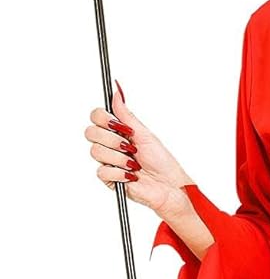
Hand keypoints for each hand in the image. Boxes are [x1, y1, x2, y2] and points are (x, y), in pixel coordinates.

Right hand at [84, 82, 193, 216]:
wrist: (168, 186)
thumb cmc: (161, 161)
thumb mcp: (145, 134)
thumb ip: (127, 115)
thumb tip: (117, 93)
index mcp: (118, 132)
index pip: (96, 117)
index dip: (103, 119)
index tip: (118, 125)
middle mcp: (110, 145)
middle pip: (91, 133)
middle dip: (112, 139)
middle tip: (129, 146)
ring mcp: (109, 162)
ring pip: (96, 152)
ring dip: (118, 157)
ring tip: (134, 163)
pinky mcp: (109, 179)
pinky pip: (102, 171)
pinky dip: (119, 173)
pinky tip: (130, 175)